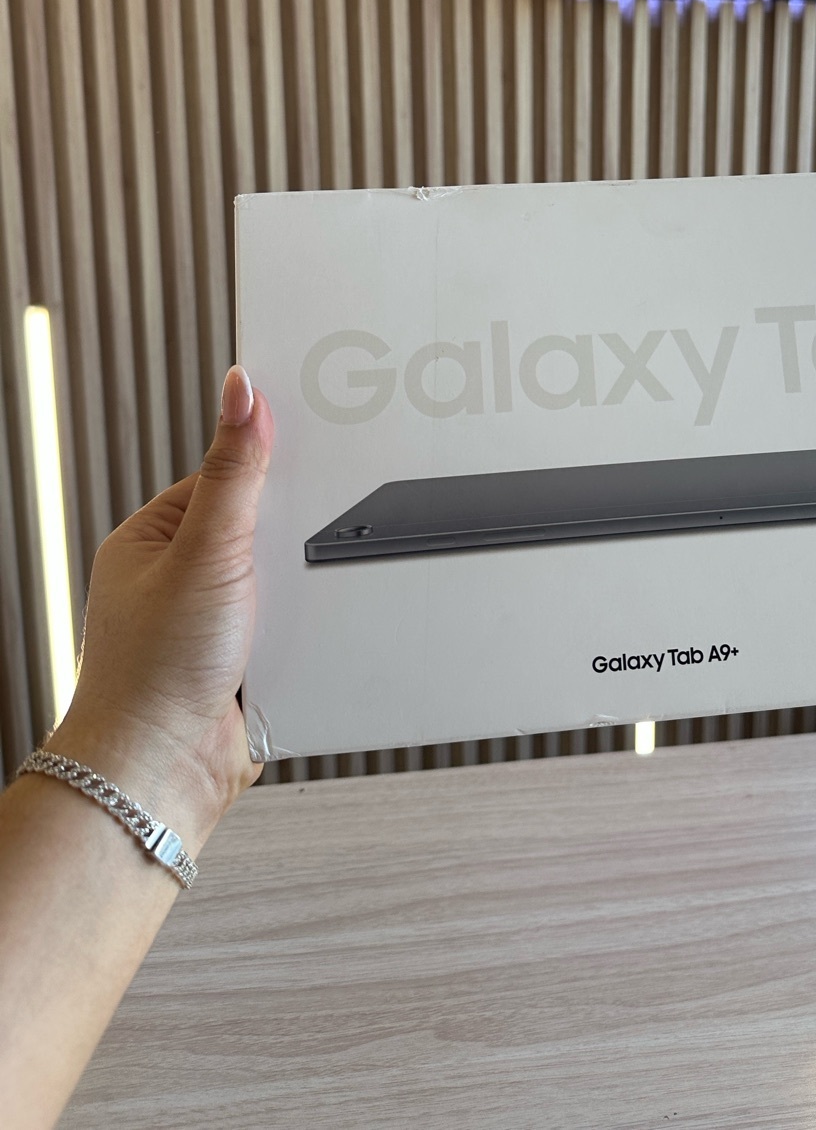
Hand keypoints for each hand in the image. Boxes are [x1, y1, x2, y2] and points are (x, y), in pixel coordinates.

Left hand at [46, 367, 273, 850]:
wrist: (159, 777)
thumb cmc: (153, 673)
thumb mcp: (206, 552)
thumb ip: (234, 472)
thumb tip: (242, 391)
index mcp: (151, 538)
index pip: (223, 477)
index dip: (267, 468)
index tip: (312, 453)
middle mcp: (177, 578)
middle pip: (258, 528)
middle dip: (287, 538)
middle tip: (301, 545)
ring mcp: (209, 622)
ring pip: (279, 579)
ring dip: (297, 591)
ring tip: (293, 602)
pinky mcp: (241, 662)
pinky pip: (289, 626)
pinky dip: (304, 629)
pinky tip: (305, 633)